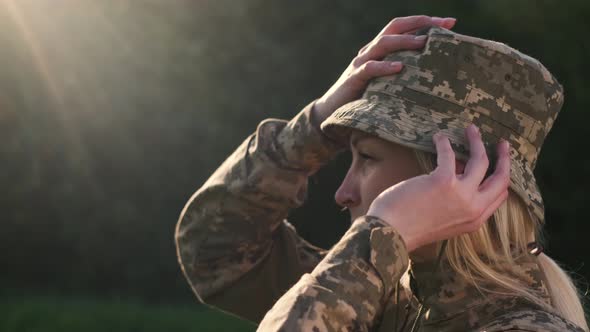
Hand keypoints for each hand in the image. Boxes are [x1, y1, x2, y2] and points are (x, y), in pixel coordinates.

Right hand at [312, 15, 455, 123]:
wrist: (332, 113)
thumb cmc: (365, 99)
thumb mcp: (387, 83)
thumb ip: (404, 74)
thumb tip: (435, 75)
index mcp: (380, 49)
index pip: (404, 27)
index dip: (426, 22)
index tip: (451, 23)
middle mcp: (370, 50)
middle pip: (395, 27)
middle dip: (420, 24)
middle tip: (444, 26)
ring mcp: (361, 63)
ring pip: (383, 43)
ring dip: (405, 41)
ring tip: (424, 43)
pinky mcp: (353, 79)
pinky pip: (369, 68)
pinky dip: (384, 67)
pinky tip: (399, 68)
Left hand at [366, 125, 510, 252]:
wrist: (391, 233)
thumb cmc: (410, 226)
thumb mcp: (445, 220)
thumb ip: (457, 202)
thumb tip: (460, 172)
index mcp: (474, 220)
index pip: (500, 195)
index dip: (501, 177)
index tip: (499, 165)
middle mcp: (473, 208)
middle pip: (501, 178)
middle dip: (504, 158)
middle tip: (503, 144)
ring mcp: (461, 194)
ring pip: (480, 160)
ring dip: (477, 141)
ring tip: (471, 129)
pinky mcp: (443, 181)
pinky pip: (449, 154)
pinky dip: (444, 143)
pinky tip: (439, 137)